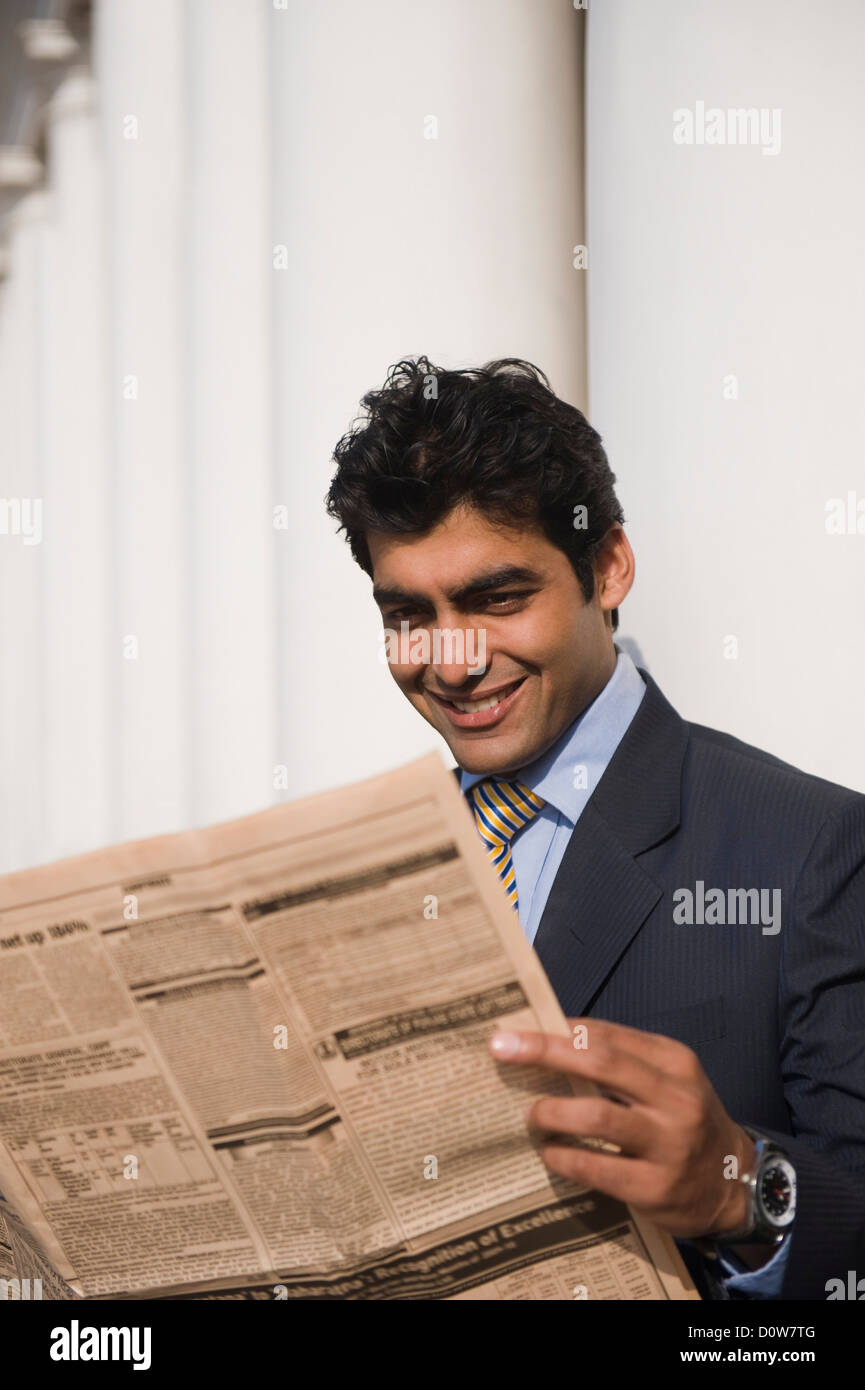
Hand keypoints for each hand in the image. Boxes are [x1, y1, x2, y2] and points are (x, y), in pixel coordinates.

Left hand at [489, 1016, 757, 1241]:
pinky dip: (563, 1157)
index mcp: (674, 1061)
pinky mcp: (655, 1187)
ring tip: (530, 1114)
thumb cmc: (684, 1121)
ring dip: (550, 1113)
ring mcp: (668, 1145)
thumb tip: (551, 1039)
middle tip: (502, 1049)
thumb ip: (621, 1061)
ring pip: (595, 1117)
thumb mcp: (668, 1080)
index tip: (516, 1030)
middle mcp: (675, 1099)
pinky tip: (550, 1153)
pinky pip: (596, 1168)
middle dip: (544, 1052)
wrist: (735, 1183)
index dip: (557, 1031)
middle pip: (600, 1063)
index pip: (606, 1036)